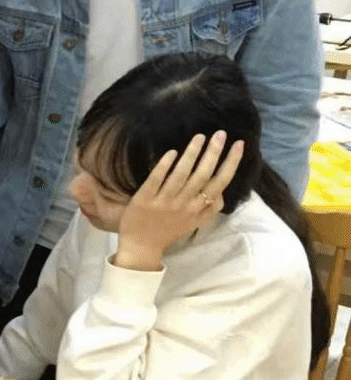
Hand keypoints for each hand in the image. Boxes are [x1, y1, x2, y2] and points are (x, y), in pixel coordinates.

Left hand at [114, 131, 243, 271]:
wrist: (141, 246)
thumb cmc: (169, 230)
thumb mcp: (195, 222)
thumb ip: (210, 208)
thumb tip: (222, 190)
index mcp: (198, 209)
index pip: (220, 183)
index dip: (231, 163)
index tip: (238, 144)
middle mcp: (184, 204)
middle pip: (203, 175)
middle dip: (214, 153)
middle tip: (220, 133)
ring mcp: (164, 201)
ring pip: (181, 174)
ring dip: (192, 154)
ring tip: (200, 137)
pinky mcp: (144, 199)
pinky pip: (156, 179)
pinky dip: (165, 166)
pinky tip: (173, 152)